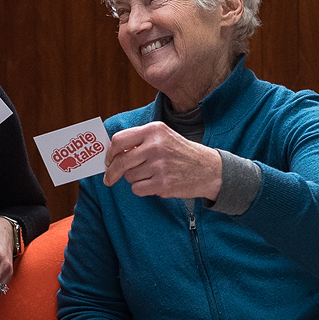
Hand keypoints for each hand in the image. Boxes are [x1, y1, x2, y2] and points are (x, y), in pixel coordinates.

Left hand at [103, 122, 221, 199]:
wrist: (210, 170)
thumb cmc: (183, 153)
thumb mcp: (164, 137)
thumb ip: (140, 141)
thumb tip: (113, 152)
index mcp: (154, 130)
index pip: (119, 140)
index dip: (110, 153)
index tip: (108, 160)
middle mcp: (156, 145)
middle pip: (121, 161)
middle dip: (112, 172)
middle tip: (109, 178)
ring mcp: (160, 165)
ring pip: (129, 177)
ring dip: (135, 179)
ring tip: (151, 175)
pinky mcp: (163, 183)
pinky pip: (138, 189)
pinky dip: (142, 189)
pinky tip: (155, 183)